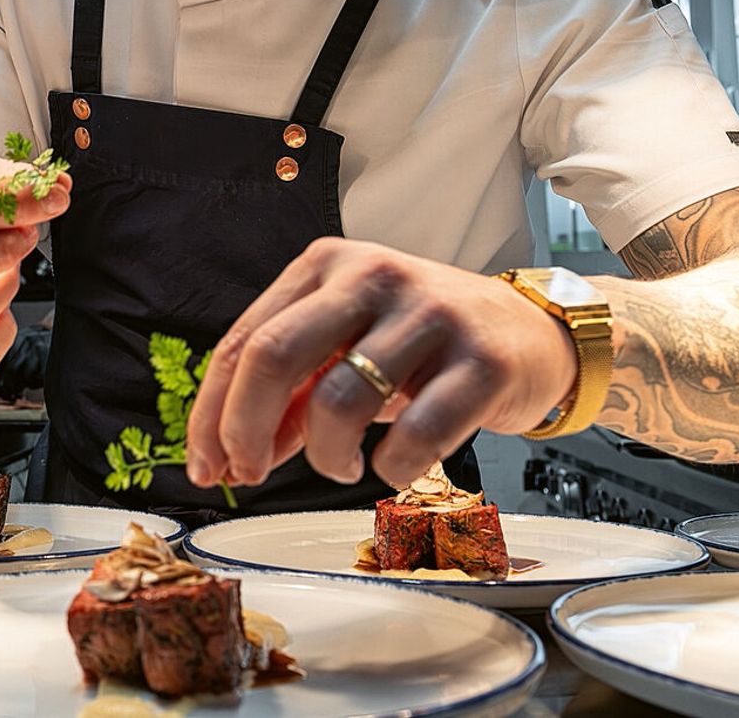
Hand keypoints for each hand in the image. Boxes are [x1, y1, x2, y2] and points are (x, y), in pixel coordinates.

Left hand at [184, 238, 576, 490]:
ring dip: (325, 457)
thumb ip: (290, 393)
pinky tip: (393, 465)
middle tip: (250, 474)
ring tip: (342, 466)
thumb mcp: (347, 349)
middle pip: (274, 355)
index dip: (214, 413)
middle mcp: (372, 276)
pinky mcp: (481, 360)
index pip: (245, 341)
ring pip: (339, 400)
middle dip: (245, 430)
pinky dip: (391, 468)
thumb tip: (231, 453)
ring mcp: (429, 314)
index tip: (207, 465)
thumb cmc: (423, 346)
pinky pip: (415, 433)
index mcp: (327, 265)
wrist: (531, 335)